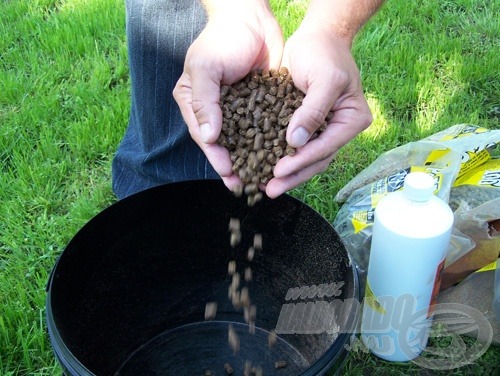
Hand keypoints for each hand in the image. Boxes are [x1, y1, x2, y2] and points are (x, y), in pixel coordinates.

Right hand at [173, 1, 283, 190]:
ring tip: (262, 180)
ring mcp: (238, 108)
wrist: (251, 17)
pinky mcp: (259, 104)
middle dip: (235, 166)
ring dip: (252, 160)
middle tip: (246, 186)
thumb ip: (204, 103)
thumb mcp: (206, 68)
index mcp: (195, 102)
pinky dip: (268, 143)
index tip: (229, 174)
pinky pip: (262, 128)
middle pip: (224, 145)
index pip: (205, 136)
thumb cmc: (223, 39)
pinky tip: (277, 158)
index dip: (217, 157)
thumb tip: (210, 138)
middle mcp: (215, 110)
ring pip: (244, 141)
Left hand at [265, 24, 372, 197]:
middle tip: (270, 190)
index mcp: (351, 120)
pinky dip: (278, 158)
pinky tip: (262, 168)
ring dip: (285, 174)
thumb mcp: (323, 79)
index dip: (301, 161)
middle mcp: (338, 130)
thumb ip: (312, 112)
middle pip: (315, 160)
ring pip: (304, 158)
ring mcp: (322, 130)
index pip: (325, 147)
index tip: (279, 171)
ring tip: (264, 187)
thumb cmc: (324, 52)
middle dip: (292, 176)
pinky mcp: (305, 126)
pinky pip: (292, 147)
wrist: (316, 36)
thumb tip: (296, 142)